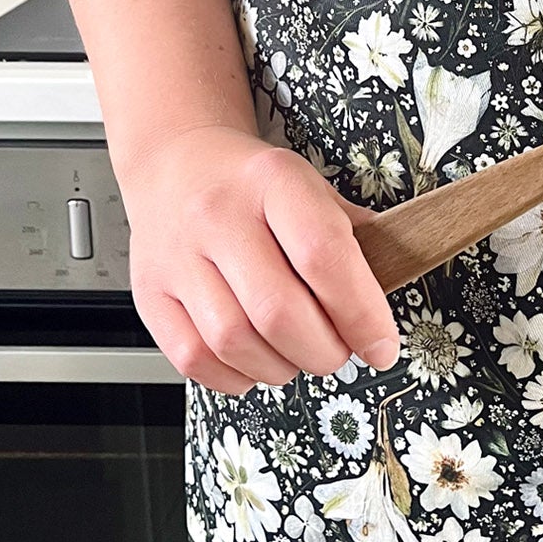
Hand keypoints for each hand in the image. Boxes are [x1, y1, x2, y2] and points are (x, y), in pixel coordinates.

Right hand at [118, 123, 400, 392]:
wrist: (178, 164)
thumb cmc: (254, 183)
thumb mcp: (312, 186)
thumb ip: (354, 235)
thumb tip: (392, 288)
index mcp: (274, 181)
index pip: (324, 256)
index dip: (361, 312)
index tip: (382, 344)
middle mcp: (219, 216)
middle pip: (279, 311)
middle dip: (324, 351)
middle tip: (340, 351)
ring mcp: (178, 257)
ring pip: (235, 342)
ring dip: (282, 368)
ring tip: (299, 354)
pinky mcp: (150, 294)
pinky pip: (194, 359)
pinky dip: (235, 376)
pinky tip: (256, 360)